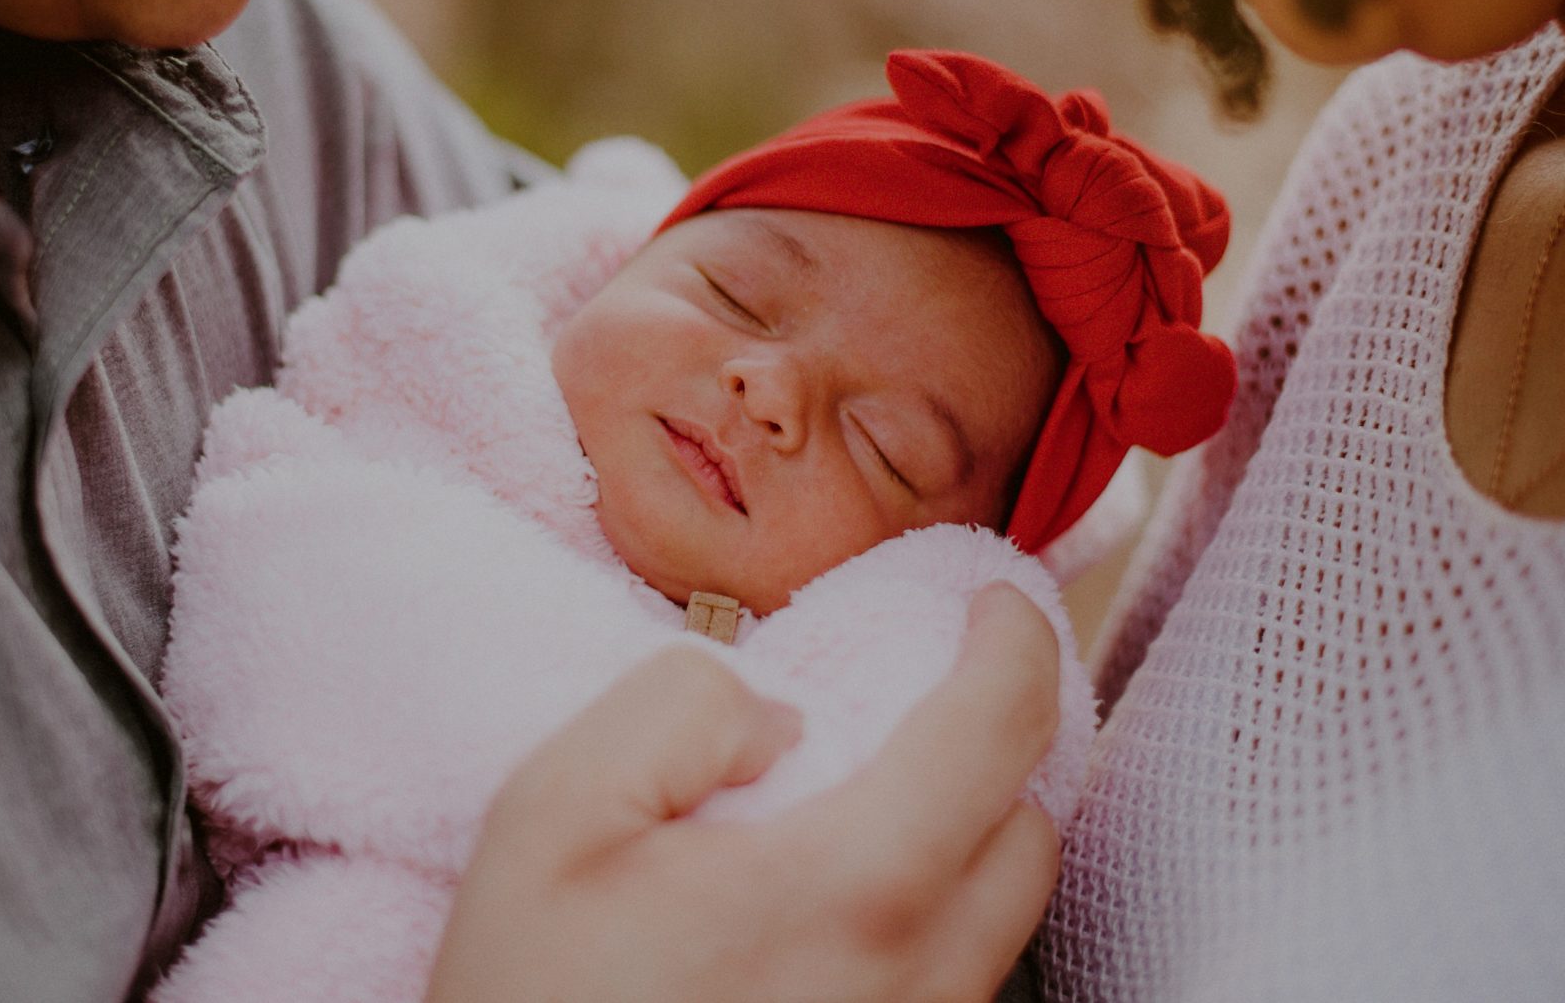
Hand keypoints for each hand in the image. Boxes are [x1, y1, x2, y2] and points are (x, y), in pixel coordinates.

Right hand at [424, 583, 1063, 1002]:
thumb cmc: (531, 1001)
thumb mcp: (552, 815)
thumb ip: (677, 709)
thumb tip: (778, 711)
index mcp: (851, 888)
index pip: (998, 731)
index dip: (1016, 641)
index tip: (993, 602)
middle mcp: (917, 980)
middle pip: (1033, 830)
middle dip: (1006, 738)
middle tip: (941, 685)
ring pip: (1007, 919)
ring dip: (975, 833)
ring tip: (887, 791)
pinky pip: (959, 984)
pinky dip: (939, 915)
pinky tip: (848, 902)